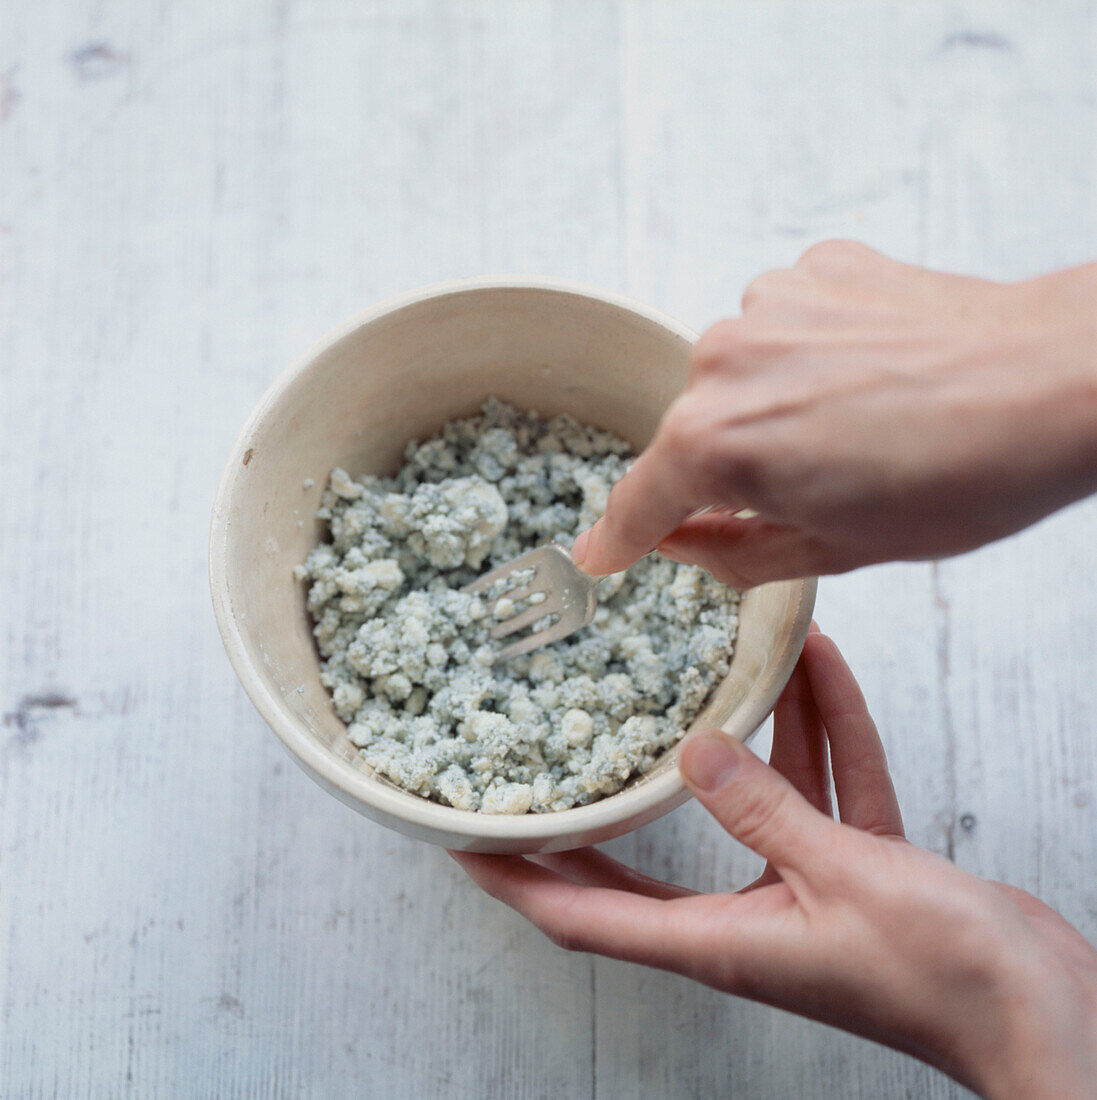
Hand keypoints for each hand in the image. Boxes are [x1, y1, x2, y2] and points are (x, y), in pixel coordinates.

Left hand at [452, 632, 1096, 1096]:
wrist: (1046, 1011)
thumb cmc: (946, 975)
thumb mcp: (843, 877)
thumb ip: (763, 810)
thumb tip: (692, 752)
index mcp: (719, 939)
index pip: (581, 916)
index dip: (516, 881)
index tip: (464, 843)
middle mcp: (744, 920)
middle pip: (638, 862)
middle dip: (591, 809)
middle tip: (544, 752)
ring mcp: (801, 893)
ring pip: (747, 800)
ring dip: (733, 735)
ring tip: (704, 666)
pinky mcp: (853, 871)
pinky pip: (822, 790)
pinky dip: (820, 733)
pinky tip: (817, 668)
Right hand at [571, 243, 1096, 582]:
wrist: (1055, 381)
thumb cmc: (961, 476)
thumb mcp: (835, 550)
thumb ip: (731, 551)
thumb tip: (680, 542)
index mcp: (717, 442)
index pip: (639, 501)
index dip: (618, 538)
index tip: (602, 554)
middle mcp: (723, 362)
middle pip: (692, 434)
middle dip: (731, 467)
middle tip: (813, 486)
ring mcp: (767, 306)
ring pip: (737, 377)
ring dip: (773, 405)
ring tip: (857, 425)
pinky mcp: (814, 270)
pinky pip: (781, 326)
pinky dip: (808, 355)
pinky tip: (868, 375)